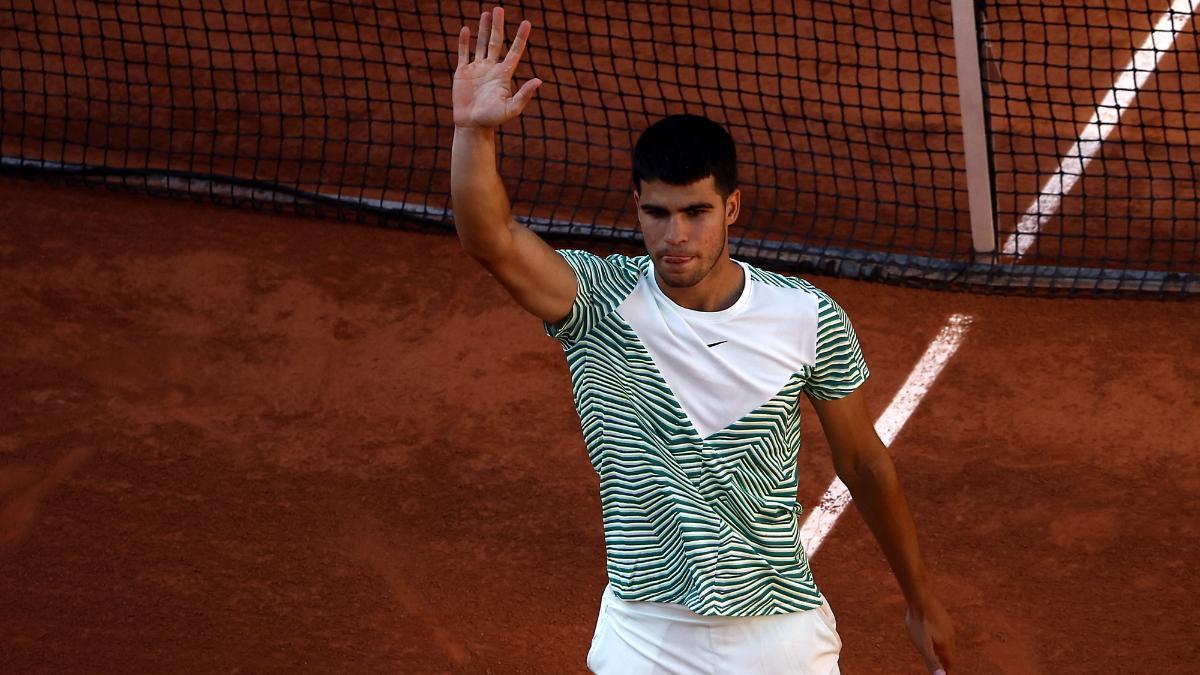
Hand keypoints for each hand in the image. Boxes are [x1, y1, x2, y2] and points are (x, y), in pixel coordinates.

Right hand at [453, 7, 542, 129]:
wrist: (472, 125)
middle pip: (496, 42)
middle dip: (498, 26)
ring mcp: (477, 69)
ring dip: (483, 29)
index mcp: (504, 74)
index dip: (520, 37)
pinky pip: (463, 53)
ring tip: (486, 13)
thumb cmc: (493, 119)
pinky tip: (466, 29)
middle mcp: (491, 68)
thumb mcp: (511, 108)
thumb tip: (539, 81)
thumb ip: (524, 95)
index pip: (514, 51)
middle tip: (499, 9)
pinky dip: (464, 41)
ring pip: (481, 44)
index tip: (526, 23)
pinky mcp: (462, 73)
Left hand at [905, 596, 954, 673]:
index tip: (943, 673)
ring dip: (943, 647)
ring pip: (947, 640)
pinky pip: (944, 630)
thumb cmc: (919, 623)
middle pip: (949, 652)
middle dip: (945, 659)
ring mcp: (947, 624)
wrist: (921, 598)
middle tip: (940, 664)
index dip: (945, 669)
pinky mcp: (943, 616)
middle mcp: (950, 635)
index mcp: (946, 644)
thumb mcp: (923, 645)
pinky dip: (940, 636)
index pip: (949, 661)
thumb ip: (932, 661)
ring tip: (936, 651)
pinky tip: (933, 632)